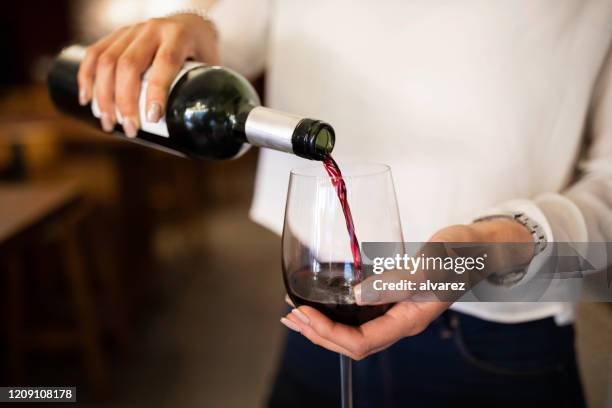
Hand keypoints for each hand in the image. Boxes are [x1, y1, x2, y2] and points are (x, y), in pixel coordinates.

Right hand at [77, 14, 217, 135]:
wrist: (190, 24)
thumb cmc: (201, 52)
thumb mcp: (210, 67)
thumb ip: (204, 92)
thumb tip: (202, 128)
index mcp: (179, 36)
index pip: (165, 63)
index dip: (156, 92)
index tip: (152, 119)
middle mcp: (153, 29)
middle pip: (129, 64)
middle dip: (125, 102)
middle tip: (129, 129)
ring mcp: (131, 30)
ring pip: (107, 61)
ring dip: (103, 96)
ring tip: (108, 123)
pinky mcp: (116, 34)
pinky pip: (94, 53)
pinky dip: (87, 77)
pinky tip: (86, 98)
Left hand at [281, 219, 533, 359]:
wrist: (479, 246)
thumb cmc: (460, 254)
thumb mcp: (431, 264)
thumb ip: (398, 282)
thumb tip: (357, 297)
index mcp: (408, 320)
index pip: (361, 342)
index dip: (329, 333)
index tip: (304, 314)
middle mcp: (399, 321)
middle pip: (352, 343)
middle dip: (318, 333)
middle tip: (290, 315)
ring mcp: (396, 311)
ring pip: (353, 330)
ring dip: (322, 324)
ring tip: (295, 312)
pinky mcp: (392, 297)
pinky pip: (358, 313)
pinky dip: (335, 309)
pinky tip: (321, 299)